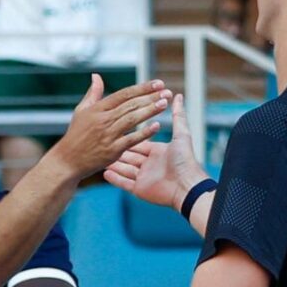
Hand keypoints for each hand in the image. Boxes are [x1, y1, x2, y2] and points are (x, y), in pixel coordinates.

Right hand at [48, 75, 170, 180]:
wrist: (67, 161)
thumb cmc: (75, 135)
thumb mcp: (81, 111)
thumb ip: (92, 94)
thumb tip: (96, 76)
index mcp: (98, 109)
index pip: (124, 94)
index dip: (142, 88)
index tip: (158, 83)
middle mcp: (103, 120)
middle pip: (131, 105)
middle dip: (150, 97)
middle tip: (167, 92)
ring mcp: (108, 135)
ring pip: (132, 119)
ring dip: (150, 111)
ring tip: (164, 104)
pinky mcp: (112, 150)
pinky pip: (131, 139)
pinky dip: (144, 133)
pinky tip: (157, 126)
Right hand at [104, 94, 208, 209]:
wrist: (187, 186)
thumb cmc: (185, 160)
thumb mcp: (181, 134)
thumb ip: (178, 115)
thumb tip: (178, 96)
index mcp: (158, 153)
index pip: (139, 142)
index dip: (128, 136)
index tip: (117, 127)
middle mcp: (150, 165)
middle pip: (130, 155)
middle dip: (117, 149)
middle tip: (103, 139)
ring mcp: (144, 178)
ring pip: (124, 169)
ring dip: (113, 163)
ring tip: (100, 156)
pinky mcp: (139, 190)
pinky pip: (124, 183)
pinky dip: (114, 178)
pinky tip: (104, 172)